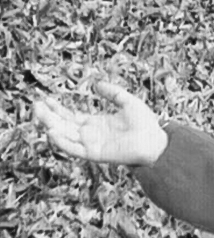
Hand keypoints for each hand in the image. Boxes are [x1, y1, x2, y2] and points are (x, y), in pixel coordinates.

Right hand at [33, 80, 167, 167]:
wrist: (154, 140)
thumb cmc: (144, 122)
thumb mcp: (127, 101)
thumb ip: (112, 92)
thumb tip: (96, 84)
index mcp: (95, 123)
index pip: (70, 116)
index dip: (58, 109)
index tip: (45, 99)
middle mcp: (89, 134)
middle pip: (64, 125)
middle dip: (49, 116)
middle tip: (35, 105)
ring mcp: (90, 144)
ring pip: (65, 135)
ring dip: (52, 126)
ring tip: (40, 114)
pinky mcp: (94, 153)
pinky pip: (74, 148)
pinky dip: (62, 141)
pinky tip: (53, 131)